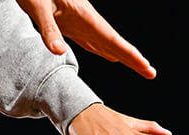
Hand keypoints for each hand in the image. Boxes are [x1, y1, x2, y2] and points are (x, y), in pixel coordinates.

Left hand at [14, 0, 154, 77]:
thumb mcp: (38, 7)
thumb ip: (49, 29)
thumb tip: (59, 52)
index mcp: (83, 16)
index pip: (112, 39)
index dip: (130, 55)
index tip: (146, 67)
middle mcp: (86, 20)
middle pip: (114, 43)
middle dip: (133, 58)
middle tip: (151, 73)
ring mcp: (79, 22)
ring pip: (106, 42)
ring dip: (122, 55)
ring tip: (138, 66)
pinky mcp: (70, 23)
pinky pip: (93, 40)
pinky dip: (104, 50)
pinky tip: (109, 55)